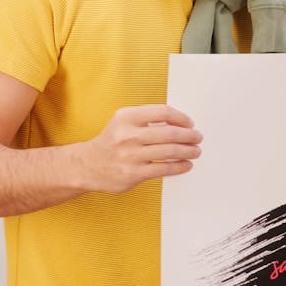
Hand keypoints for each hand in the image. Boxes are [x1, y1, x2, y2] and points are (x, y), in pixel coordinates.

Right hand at [82, 104, 201, 192]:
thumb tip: (179, 121)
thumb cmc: (111, 141)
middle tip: (197, 137)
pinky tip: (186, 165)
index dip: (181, 117)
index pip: (162, 112)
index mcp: (127, 117)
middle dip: (189, 135)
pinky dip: (179, 167)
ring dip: (188, 151)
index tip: (190, 123)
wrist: (88, 165)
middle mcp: (128, 135)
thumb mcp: (123, 121)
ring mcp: (131, 155)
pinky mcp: (134, 173)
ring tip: (195, 151)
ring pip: (169, 151)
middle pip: (169, 133)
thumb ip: (146, 118)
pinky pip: (164, 169)